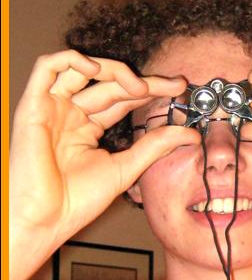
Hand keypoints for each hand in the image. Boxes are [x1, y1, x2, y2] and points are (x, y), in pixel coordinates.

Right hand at [10, 50, 198, 279]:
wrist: (46, 219)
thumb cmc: (76, 201)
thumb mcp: (125, 168)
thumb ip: (154, 146)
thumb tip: (190, 134)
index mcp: (87, 129)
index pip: (122, 100)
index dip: (150, 91)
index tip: (179, 90)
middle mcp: (70, 115)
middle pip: (109, 85)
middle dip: (143, 82)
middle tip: (174, 85)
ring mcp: (52, 108)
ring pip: (81, 70)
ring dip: (112, 70)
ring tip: (140, 86)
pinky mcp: (33, 105)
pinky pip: (47, 67)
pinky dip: (71, 60)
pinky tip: (96, 70)